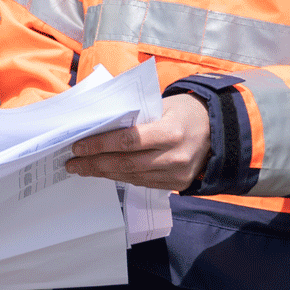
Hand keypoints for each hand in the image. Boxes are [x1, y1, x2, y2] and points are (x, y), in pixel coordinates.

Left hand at [65, 93, 209, 190]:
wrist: (217, 130)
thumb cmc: (183, 111)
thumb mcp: (161, 104)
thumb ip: (134, 114)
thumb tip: (97, 122)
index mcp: (171, 131)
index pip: (129, 140)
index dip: (100, 145)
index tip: (78, 146)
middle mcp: (175, 157)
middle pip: (127, 163)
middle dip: (95, 163)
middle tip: (72, 162)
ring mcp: (177, 174)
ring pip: (132, 176)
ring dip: (104, 173)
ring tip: (82, 168)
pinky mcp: (177, 185)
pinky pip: (142, 183)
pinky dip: (121, 177)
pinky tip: (105, 173)